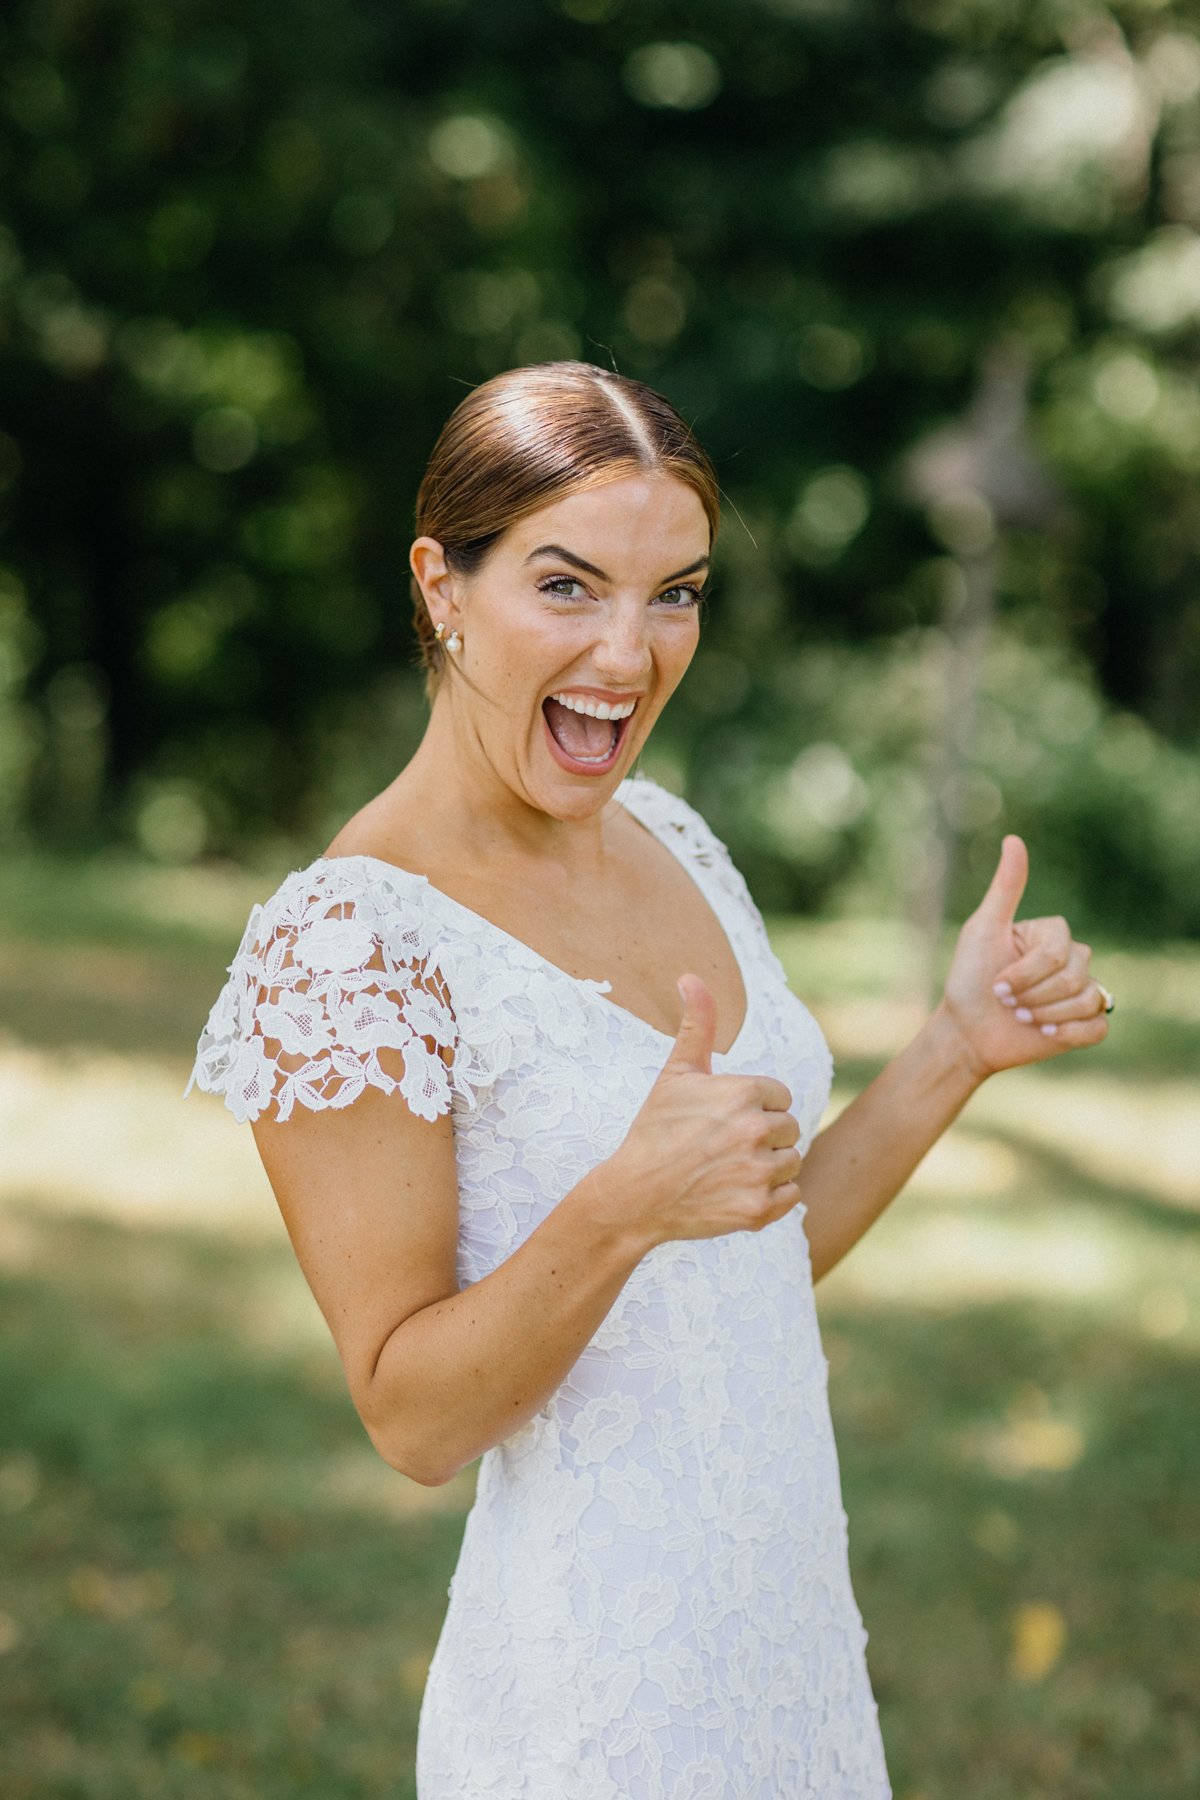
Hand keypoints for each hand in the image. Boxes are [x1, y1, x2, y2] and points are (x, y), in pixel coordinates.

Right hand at [592, 974, 802, 1247]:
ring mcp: (758, 1173)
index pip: (778, 1096)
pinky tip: (737, 1191)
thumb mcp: (676, 1073)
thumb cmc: (655, 1130)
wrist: (634, 1196)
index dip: (751, 1107)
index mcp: (743, 1093)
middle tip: (722, 1146)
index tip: (721, 1120)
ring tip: (728, 1168)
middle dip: (762, 1136)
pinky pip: (793, 1195)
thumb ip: (697, 1024)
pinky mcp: (759, 1210)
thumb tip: (691, 977)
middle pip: (789, 1128)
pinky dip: (771, 1196)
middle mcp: (755, 1131)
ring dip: (768, 1166)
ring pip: (792, 1162)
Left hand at [940, 835, 1109, 1077]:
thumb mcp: (983, 930)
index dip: (1026, 973)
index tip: (996, 984)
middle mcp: (1072, 959)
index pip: (1058, 951)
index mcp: (1051, 935)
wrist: (968, 1032)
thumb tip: (1014, 839)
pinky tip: (1046, 1035)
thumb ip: (1005, 888)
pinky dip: (1069, 1034)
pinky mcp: (1086, 1023)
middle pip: (1074, 976)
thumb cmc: (970, 979)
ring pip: (1087, 1001)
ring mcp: (1083, 990)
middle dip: (1033, 996)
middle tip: (1007, 1004)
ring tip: (1021, 1018)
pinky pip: (1098, 1027)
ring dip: (1045, 1016)